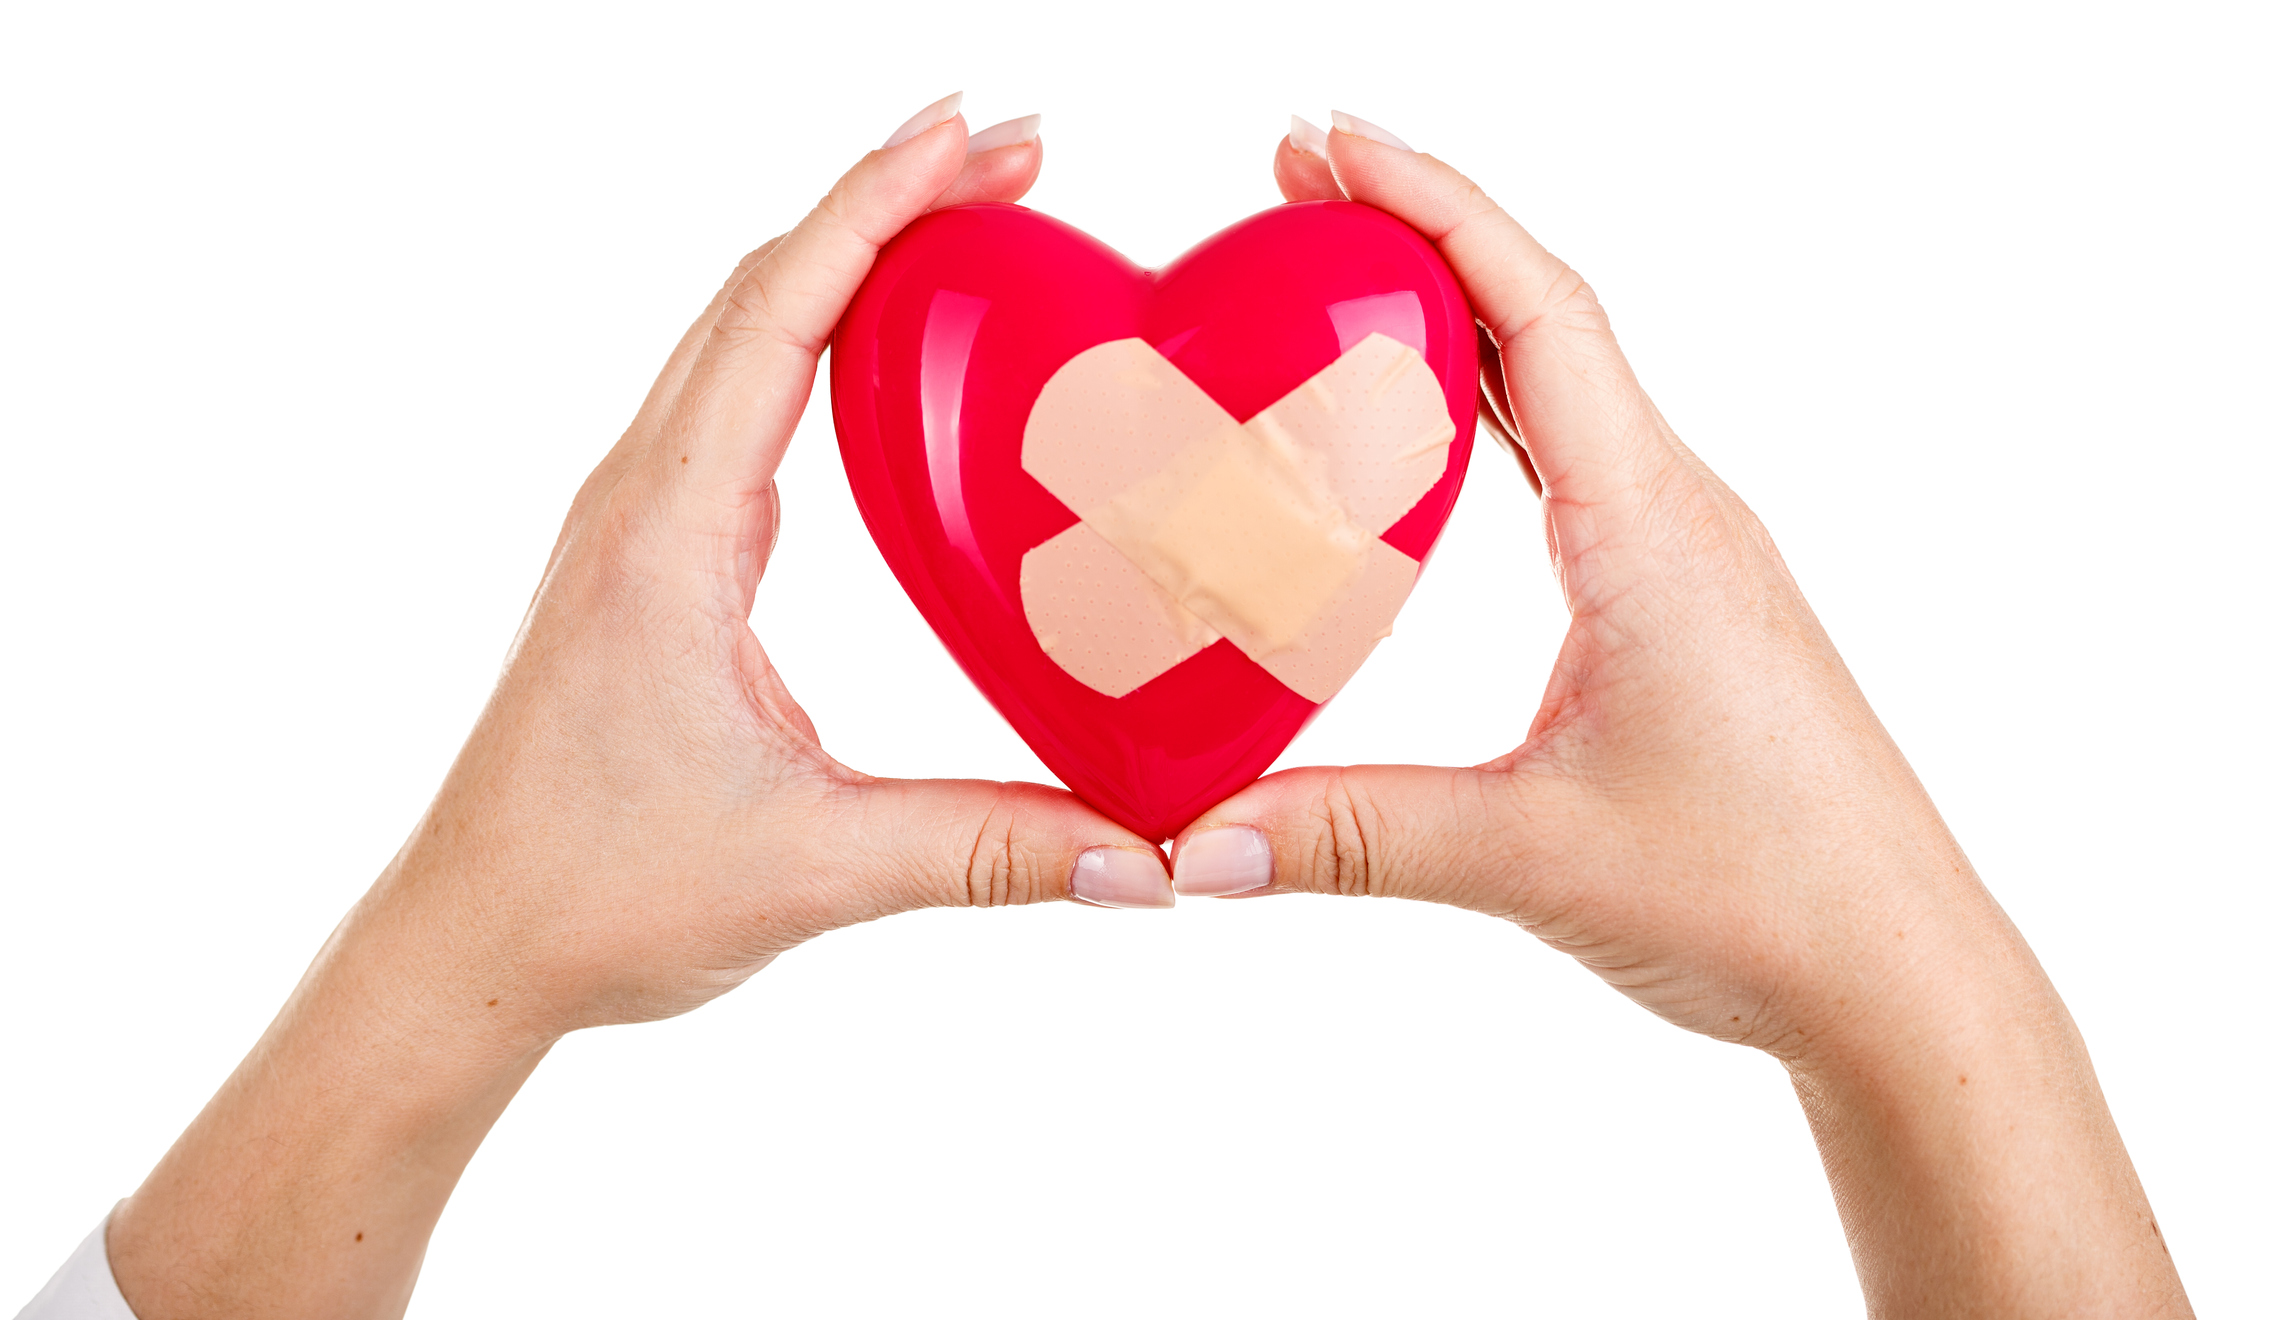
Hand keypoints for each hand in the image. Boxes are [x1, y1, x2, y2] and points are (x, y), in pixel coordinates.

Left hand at [106, 98, 1169, 1319]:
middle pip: (759, 289)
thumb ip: (988, 850)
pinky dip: (810, 335)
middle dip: (884, 202)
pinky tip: (881, 359)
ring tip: (962, 217)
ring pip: (737, 334)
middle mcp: (640, 500)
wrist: (470, 942)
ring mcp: (634, 522)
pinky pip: (729, 399)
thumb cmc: (597, 892)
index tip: (972, 134)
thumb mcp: (812, 869)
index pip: (780, 317)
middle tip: (1011, 154)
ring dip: (844, 258)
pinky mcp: (646, 560)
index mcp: (670, 536)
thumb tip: (1145, 856)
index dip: (879, 207)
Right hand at [1163, 112, 2191, 1316]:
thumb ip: (1347, 837)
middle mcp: (1677, 513)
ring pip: (1566, 382)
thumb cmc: (1766, 895)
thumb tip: (1185, 841)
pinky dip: (1496, 407)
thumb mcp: (1531, 856)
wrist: (1898, 973)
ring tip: (1342, 272)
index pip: (1536, 313)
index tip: (1328, 139)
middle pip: (1544, 315)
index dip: (1431, 205)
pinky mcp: (1683, 603)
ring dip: (1460, 309)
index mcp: (1651, 527)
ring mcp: (1688, 553)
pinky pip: (1579, 460)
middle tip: (1296, 181)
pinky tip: (1435, 429)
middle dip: (1420, 230)